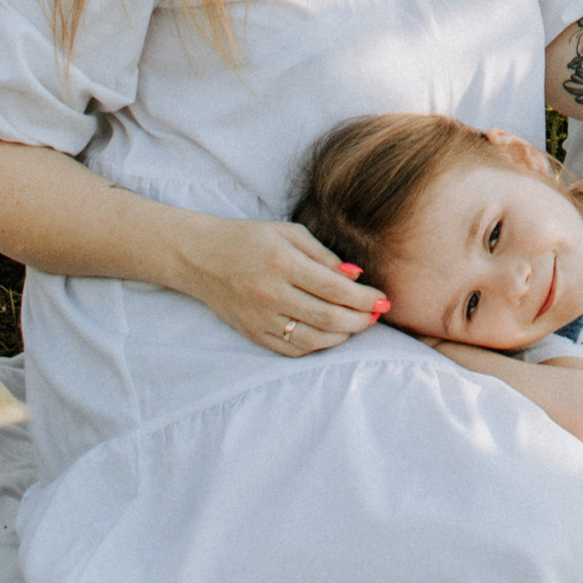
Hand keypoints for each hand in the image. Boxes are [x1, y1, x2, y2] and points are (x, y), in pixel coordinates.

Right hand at [169, 214, 386, 357]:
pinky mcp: (252, 334)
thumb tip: (356, 276)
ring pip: (313, 340)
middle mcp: (271, 294)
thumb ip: (323, 255)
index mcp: (283, 263)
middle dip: (361, 320)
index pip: (336, 289)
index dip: (366, 298)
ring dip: (343, 336)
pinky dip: (317, 346)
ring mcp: (260, 318)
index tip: (383, 298)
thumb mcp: (287, 233)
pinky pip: (292, 350)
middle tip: (377, 315)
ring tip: (357, 324)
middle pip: (329, 318)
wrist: (199, 257)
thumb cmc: (248, 238)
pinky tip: (330, 335)